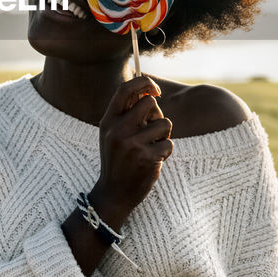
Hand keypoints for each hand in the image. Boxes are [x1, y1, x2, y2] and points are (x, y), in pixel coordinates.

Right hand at [90, 75, 173, 228]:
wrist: (114, 194)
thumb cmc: (119, 159)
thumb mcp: (113, 133)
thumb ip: (128, 112)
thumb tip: (150, 90)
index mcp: (108, 121)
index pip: (125, 89)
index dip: (144, 82)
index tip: (155, 89)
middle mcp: (118, 130)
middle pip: (150, 103)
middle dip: (157, 114)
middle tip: (152, 131)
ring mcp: (132, 144)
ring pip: (165, 123)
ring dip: (164, 135)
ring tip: (151, 148)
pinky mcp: (147, 158)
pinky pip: (169, 143)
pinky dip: (166, 151)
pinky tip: (153, 161)